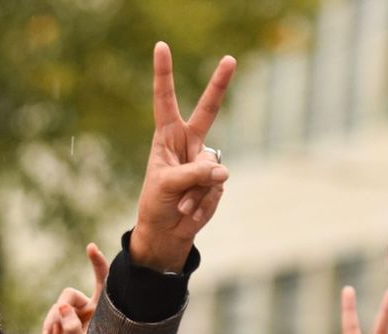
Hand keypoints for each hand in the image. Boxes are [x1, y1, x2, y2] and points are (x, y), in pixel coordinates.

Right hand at [41, 244, 109, 333]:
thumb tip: (62, 307)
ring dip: (53, 319)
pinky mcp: (62, 318)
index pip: (104, 283)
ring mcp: (76, 313)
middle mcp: (91, 310)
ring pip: (59, 304)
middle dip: (61, 309)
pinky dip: (49, 324)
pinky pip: (52, 313)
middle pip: (71, 294)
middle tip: (57, 330)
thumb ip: (73, 330)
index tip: (90, 247)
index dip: (98, 264)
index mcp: (105, 314)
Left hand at [128, 42, 235, 270]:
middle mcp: (189, 143)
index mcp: (167, 137)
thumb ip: (193, 175)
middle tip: (230, 59)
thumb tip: (222, 172)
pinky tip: (191, 213)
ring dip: (196, 192)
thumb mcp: (166, 186)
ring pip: (212, 170)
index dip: (163, 74)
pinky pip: (217, 190)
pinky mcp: (217, 183)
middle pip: (208, 110)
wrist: (167, 233)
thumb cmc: (157, 204)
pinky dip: (203, 205)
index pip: (165, 100)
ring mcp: (205, 162)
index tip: (160, 46)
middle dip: (219, 85)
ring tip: (181, 206)